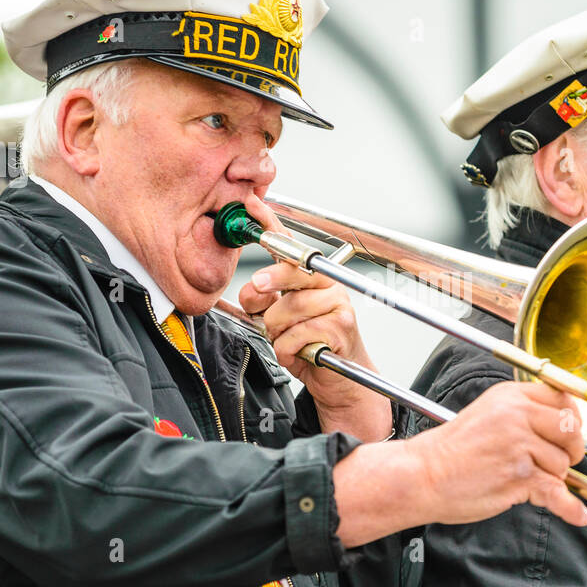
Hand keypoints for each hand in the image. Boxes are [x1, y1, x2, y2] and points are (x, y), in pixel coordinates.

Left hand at [236, 213, 390, 440]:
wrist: (340, 380)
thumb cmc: (309, 345)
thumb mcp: (277, 322)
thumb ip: (260, 303)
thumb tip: (244, 290)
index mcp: (310, 278)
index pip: (289, 246)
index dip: (270, 224)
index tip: (252, 206)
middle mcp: (327, 285)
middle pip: (290, 270)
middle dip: (268, 282)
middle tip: (256, 289)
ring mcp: (337, 304)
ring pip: (287, 309)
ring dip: (276, 332)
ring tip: (285, 341)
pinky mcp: (341, 327)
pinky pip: (297, 334)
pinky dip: (287, 350)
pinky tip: (296, 354)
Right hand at [405, 381, 586, 527]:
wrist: (422, 475)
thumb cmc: (451, 450)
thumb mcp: (487, 413)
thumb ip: (522, 412)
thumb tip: (565, 424)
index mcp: (510, 396)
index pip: (562, 398)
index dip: (571, 419)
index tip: (567, 432)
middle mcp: (516, 415)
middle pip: (571, 429)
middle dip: (570, 449)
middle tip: (556, 460)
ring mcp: (518, 445)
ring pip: (561, 465)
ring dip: (550, 477)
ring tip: (521, 478)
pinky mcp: (518, 476)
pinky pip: (556, 492)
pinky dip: (569, 507)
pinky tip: (578, 514)